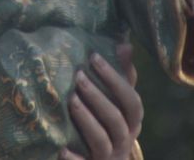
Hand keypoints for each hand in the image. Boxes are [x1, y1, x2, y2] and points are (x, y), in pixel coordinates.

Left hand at [62, 43, 141, 159]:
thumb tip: (125, 44)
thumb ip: (122, 75)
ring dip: (86, 120)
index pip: (131, 100)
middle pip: (116, 120)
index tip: (94, 57)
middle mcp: (124, 140)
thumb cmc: (109, 122)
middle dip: (98, 97)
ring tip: (70, 100)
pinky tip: (61, 147)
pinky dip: (74, 157)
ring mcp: (108, 157)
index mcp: (132, 121)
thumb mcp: (118, 102)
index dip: (115, 78)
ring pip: (101, 141)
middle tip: (78, 76)